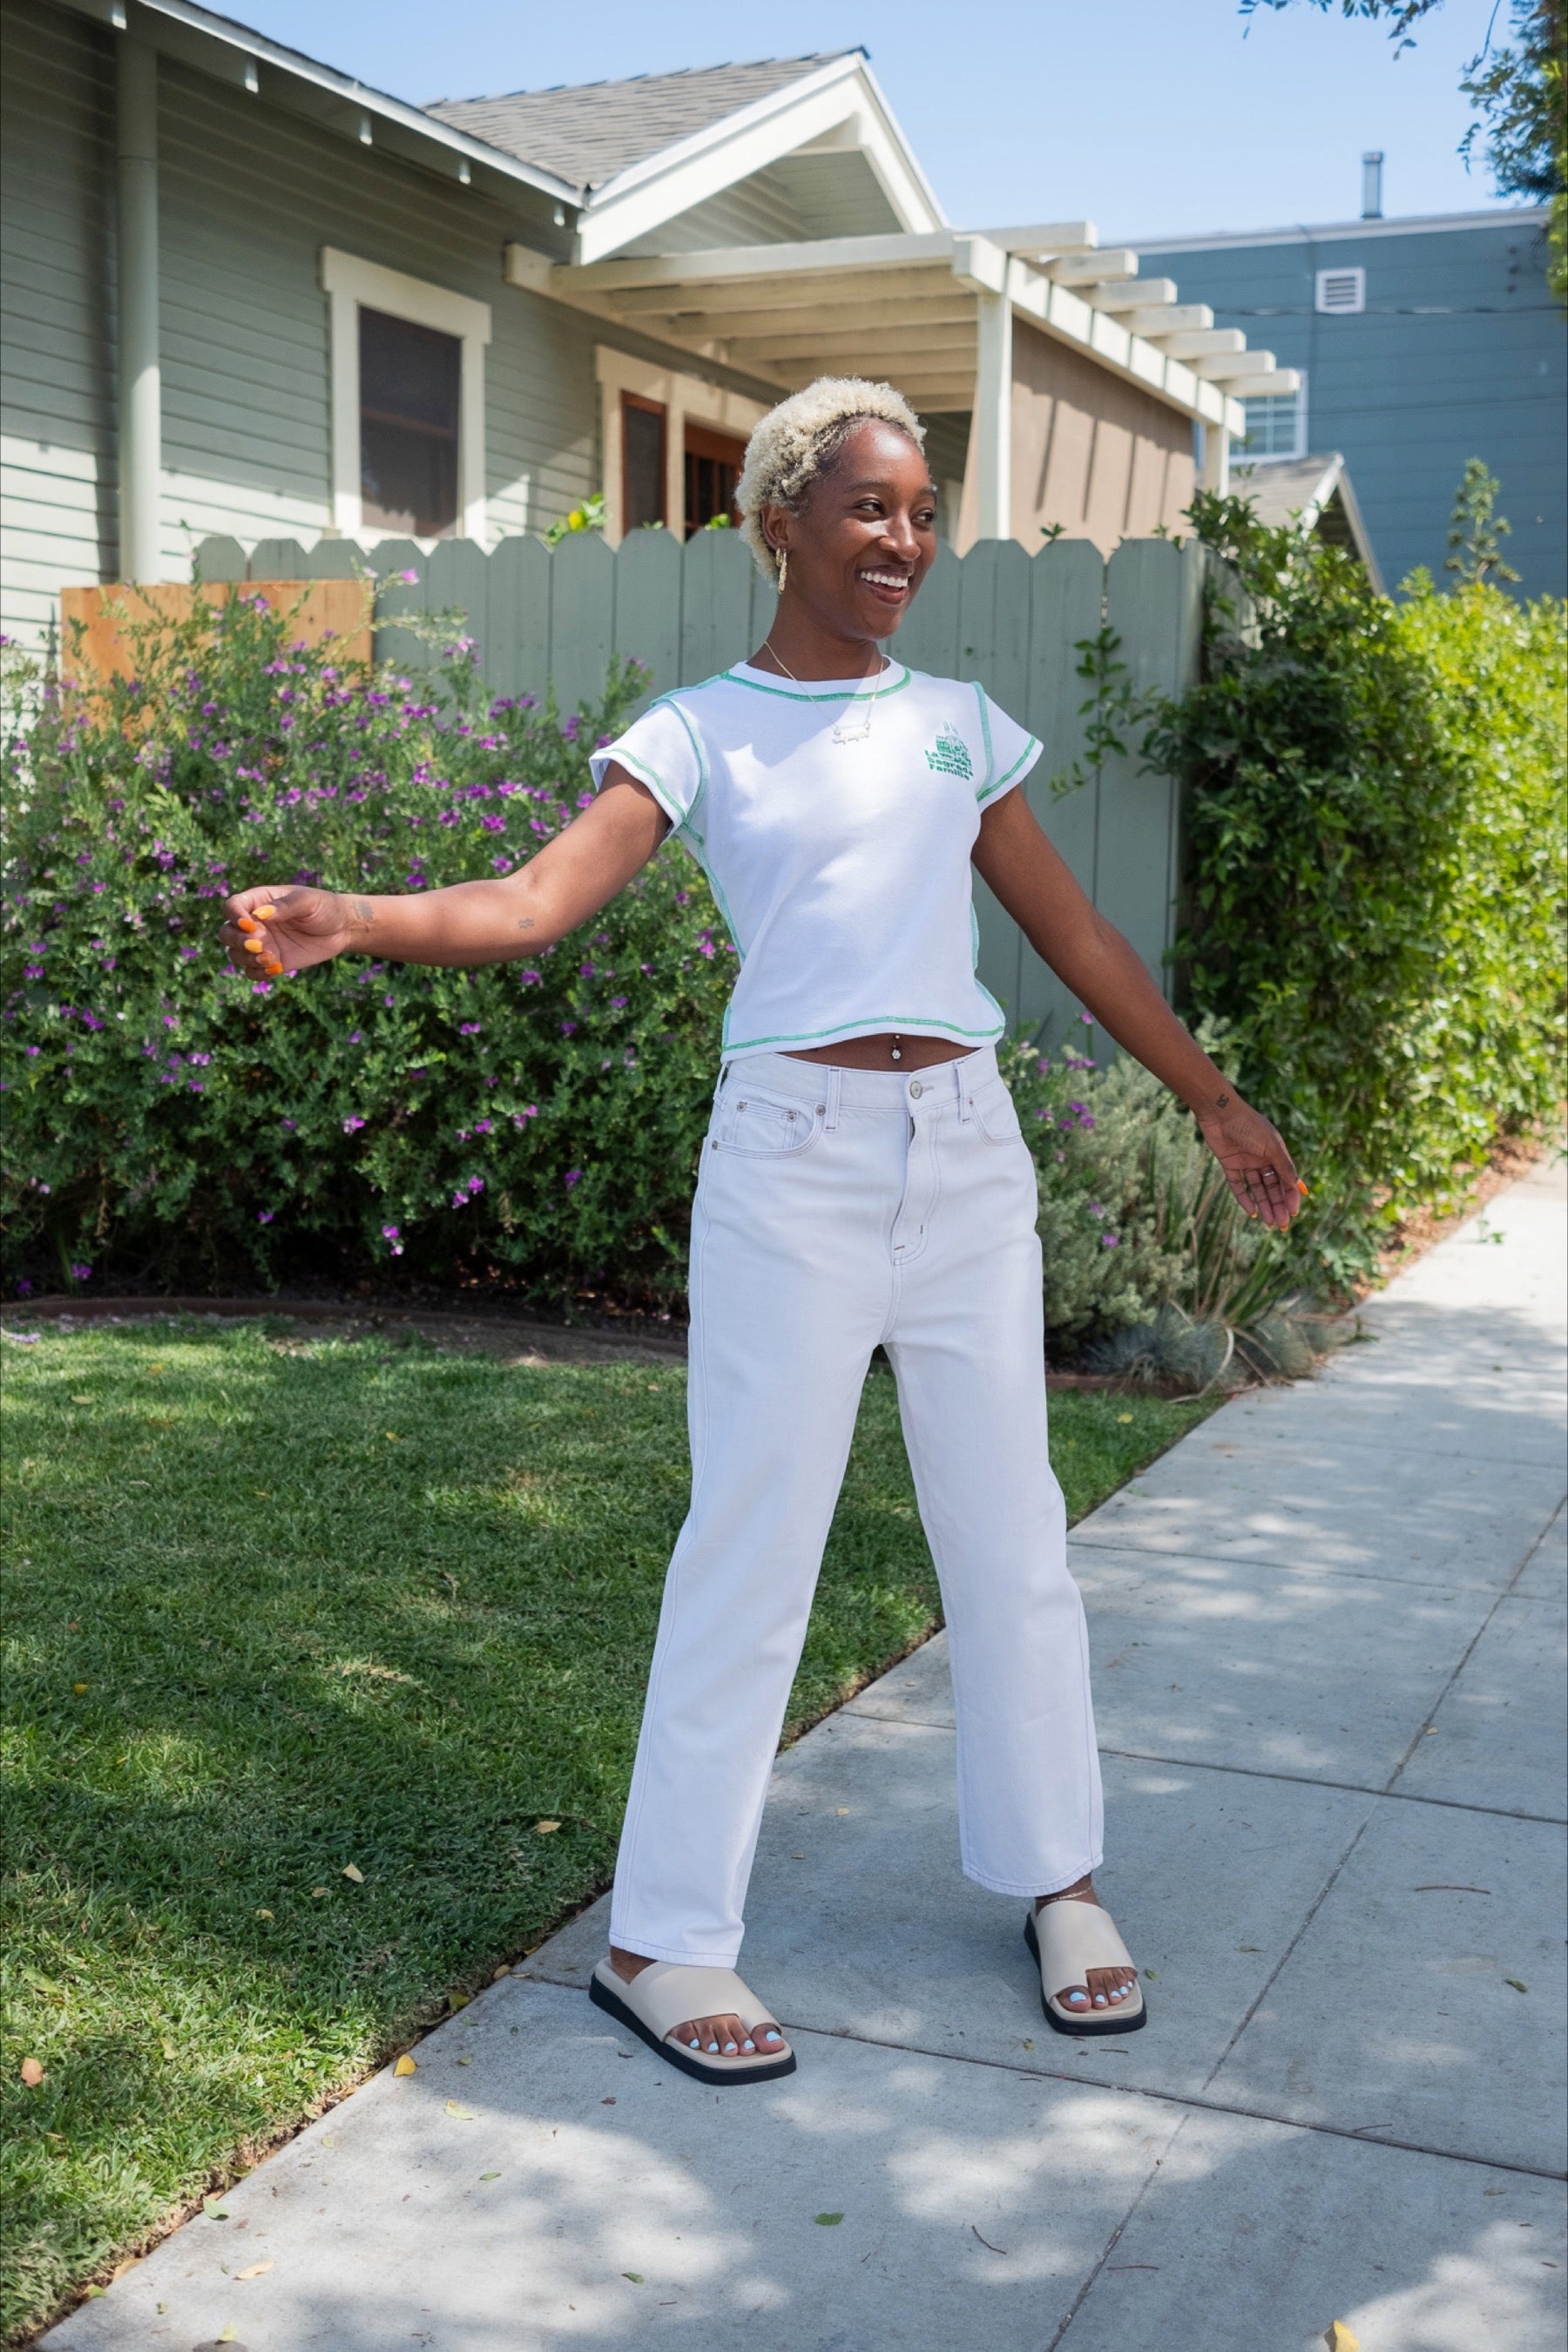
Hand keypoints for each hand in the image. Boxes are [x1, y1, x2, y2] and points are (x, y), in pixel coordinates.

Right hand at [218, 885, 354, 976]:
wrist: (342, 929)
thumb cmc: (324, 907)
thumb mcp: (308, 901)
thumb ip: (284, 906)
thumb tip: (261, 914)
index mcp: (259, 901)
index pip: (232, 906)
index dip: (234, 916)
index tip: (250, 925)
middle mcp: (254, 923)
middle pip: (226, 933)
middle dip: (237, 941)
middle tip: (259, 945)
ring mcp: (261, 943)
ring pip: (235, 954)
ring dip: (247, 959)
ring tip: (272, 958)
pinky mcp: (270, 961)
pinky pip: (251, 971)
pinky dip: (258, 973)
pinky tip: (276, 969)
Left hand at [1194, 1091, 1302, 1229]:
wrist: (1220, 1112)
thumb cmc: (1249, 1125)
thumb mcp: (1271, 1147)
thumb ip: (1284, 1167)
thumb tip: (1299, 1187)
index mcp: (1276, 1153)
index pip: (1286, 1180)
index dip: (1290, 1197)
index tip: (1292, 1213)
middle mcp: (1262, 1158)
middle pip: (1272, 1187)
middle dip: (1277, 1206)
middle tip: (1281, 1226)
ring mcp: (1246, 1161)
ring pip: (1257, 1188)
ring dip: (1263, 1205)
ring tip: (1268, 1223)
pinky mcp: (1229, 1163)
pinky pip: (1237, 1184)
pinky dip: (1244, 1198)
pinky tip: (1251, 1212)